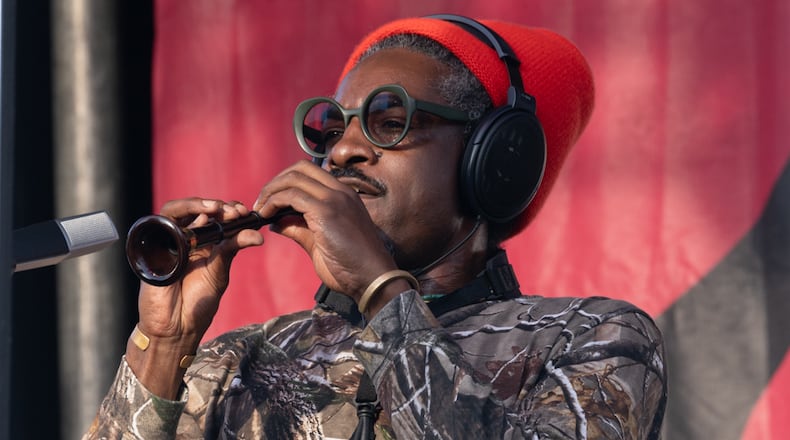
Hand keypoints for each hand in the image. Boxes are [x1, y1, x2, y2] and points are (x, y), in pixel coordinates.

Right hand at [127, 197, 263, 397]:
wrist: (176, 328)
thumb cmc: (197, 304)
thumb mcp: (219, 272)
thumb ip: (232, 249)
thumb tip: (257, 235)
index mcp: (204, 245)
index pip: (215, 218)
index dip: (229, 211)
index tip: (246, 213)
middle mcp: (185, 240)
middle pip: (198, 210)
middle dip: (218, 206)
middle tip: (235, 211)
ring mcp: (168, 242)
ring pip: (178, 210)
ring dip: (199, 204)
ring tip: (218, 209)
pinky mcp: (153, 247)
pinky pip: (162, 223)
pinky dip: (180, 215)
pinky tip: (199, 219)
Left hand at [254, 160, 398, 301]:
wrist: (373, 278)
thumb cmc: (352, 266)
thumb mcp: (320, 243)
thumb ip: (300, 228)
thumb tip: (276, 222)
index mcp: (344, 196)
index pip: (310, 172)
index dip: (286, 182)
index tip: (272, 201)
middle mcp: (341, 191)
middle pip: (300, 168)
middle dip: (276, 182)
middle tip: (262, 203)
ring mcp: (335, 198)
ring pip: (294, 178)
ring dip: (271, 191)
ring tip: (260, 210)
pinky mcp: (326, 211)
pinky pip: (292, 195)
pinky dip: (274, 202)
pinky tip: (266, 216)